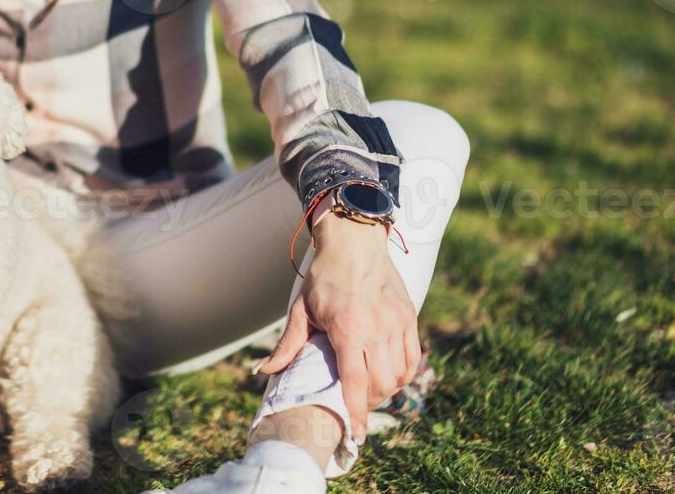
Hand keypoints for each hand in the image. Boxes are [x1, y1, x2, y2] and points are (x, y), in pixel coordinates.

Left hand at [254, 214, 420, 445]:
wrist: (355, 240)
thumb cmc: (324, 275)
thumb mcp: (301, 308)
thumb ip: (288, 344)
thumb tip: (262, 371)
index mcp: (348, 326)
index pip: (355, 381)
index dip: (355, 412)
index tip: (356, 435)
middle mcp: (377, 327)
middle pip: (381, 383)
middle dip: (369, 402)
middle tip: (354, 404)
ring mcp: (397, 321)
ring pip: (399, 374)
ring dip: (386, 389)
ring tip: (369, 389)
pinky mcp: (409, 316)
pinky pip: (412, 357)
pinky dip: (402, 373)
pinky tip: (387, 374)